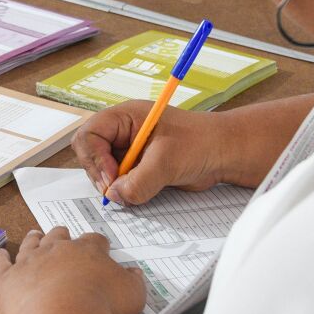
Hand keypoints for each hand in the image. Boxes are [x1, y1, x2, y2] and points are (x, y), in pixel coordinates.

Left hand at [0, 227, 145, 313]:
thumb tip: (135, 274)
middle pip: (58, 235)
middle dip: (61, 234)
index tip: (100, 246)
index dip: (97, 244)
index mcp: (87, 251)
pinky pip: (1, 265)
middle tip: (62, 234)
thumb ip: (134, 281)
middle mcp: (56, 251)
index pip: (94, 241)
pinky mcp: (7, 280)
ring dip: (32, 239)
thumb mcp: (133, 295)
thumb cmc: (101, 309)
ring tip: (34, 234)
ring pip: (30, 245)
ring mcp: (29, 263)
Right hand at [72, 100, 231, 204]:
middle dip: (100, 174)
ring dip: (113, 185)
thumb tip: (116, 195)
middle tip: (117, 189)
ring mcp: (128, 150)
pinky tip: (140, 192)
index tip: (112, 177)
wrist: (224, 154)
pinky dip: (124, 191)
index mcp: (125, 117)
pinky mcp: (136, 167)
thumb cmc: (201, 142)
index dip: (95, 158)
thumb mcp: (167, 161)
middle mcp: (122, 132)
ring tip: (134, 190)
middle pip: (90, 153)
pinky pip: (118, 182)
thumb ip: (139, 181)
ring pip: (102, 171)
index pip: (89, 134)